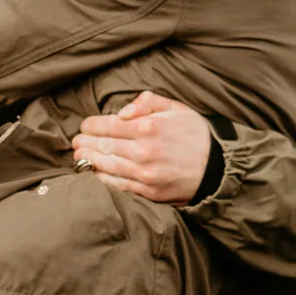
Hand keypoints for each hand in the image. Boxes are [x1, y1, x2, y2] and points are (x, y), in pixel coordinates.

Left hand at [71, 91, 213, 203]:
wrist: (219, 167)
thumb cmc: (195, 134)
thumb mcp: (176, 108)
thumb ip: (147, 103)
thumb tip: (121, 112)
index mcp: (148, 126)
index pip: (108, 124)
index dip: (91, 125)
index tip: (84, 126)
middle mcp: (144, 150)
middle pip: (103, 145)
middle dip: (85, 142)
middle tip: (76, 142)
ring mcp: (145, 173)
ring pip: (107, 166)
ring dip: (88, 160)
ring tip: (79, 156)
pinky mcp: (148, 191)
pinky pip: (118, 185)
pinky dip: (102, 179)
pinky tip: (94, 173)